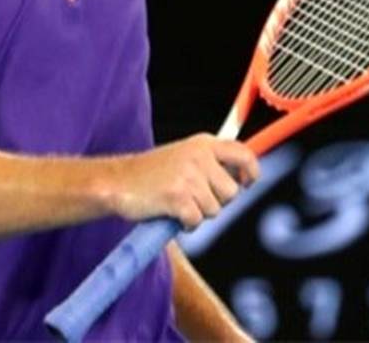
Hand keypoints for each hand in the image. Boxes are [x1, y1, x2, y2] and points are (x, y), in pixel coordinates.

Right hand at [111, 134, 259, 229]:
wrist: (117, 182)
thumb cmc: (151, 174)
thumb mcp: (184, 156)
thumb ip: (211, 163)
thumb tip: (241, 178)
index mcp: (203, 144)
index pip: (244, 154)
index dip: (251, 172)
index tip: (246, 183)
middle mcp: (198, 156)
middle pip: (231, 192)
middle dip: (217, 202)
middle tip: (195, 199)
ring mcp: (188, 177)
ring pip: (215, 210)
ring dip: (199, 214)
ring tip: (179, 204)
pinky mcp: (178, 197)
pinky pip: (196, 221)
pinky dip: (186, 224)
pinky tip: (171, 214)